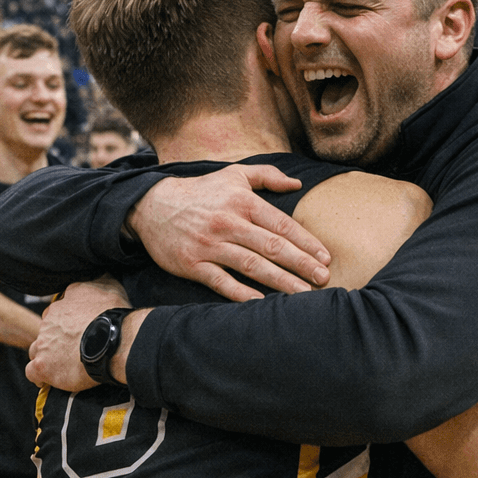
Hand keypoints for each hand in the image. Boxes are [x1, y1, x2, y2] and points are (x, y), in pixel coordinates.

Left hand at [25, 276, 128, 391]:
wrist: (112, 341)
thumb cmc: (114, 316)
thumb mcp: (111, 287)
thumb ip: (101, 280)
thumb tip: (100, 273)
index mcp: (64, 301)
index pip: (59, 309)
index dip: (68, 320)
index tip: (79, 328)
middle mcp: (49, 319)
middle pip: (47, 329)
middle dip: (57, 337)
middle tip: (75, 347)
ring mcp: (43, 343)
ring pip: (37, 349)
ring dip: (46, 355)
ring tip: (63, 364)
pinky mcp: (42, 365)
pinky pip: (33, 372)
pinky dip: (40, 375)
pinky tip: (51, 378)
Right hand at [128, 165, 331, 301]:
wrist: (151, 205)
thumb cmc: (201, 191)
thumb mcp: (233, 174)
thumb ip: (267, 176)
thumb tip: (297, 183)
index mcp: (242, 201)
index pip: (281, 224)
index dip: (306, 242)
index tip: (325, 257)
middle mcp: (228, 223)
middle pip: (272, 247)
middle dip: (301, 264)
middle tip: (324, 279)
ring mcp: (210, 245)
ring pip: (252, 266)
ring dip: (280, 281)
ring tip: (303, 294)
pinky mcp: (192, 264)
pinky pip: (221, 282)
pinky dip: (242, 293)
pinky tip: (262, 303)